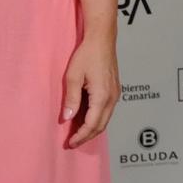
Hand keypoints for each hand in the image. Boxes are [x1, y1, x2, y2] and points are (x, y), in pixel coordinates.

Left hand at [62, 33, 118, 148]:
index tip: (71, 143)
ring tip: (77, 133)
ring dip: (92, 128)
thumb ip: (71, 99)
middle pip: (101, 126)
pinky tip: (86, 118)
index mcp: (102, 96)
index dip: (81, 136)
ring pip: (105, 120)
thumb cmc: (87, 54)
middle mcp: (112, 98)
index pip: (92, 124)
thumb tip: (67, 118)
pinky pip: (107, 111)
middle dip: (87, 136)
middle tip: (73, 142)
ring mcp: (116, 95)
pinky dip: (97, 119)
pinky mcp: (115, 91)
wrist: (102, 40)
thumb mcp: (73, 76)